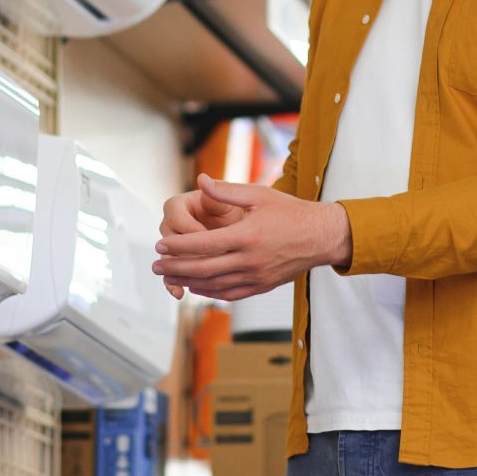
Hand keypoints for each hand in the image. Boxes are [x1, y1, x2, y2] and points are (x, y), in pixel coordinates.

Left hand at [152, 174, 350, 301]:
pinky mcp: (260, 286)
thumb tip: (200, 181)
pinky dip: (209, 292)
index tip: (160, 244)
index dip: (178, 246)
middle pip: (202, 269)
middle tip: (156, 266)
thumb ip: (226, 190)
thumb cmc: (290, 212)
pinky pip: (229, 294)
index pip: (202, 244)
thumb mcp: (259, 194)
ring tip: (169, 277)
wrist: (320, 237)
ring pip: (213, 285)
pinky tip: (195, 287)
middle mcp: (249, 260)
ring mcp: (255, 276)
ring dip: (188, 282)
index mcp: (246, 236)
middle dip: (175, 268)